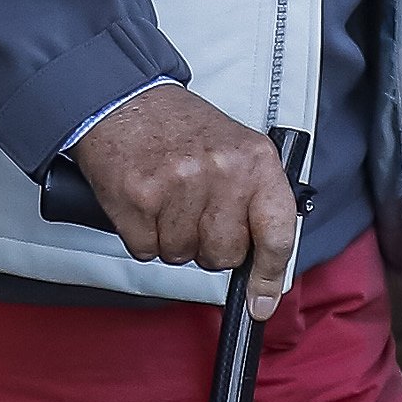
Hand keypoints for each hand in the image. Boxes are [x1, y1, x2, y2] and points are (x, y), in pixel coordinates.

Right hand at [59, 87, 301, 318]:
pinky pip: (147, 250)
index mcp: (255, 161)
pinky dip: (144, 236)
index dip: (270, 276)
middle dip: (209, 246)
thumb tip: (265, 265)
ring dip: (173, 240)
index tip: (261, 302)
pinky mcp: (139, 198)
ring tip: (169, 201)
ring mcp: (179, 186)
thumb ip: (256, 202)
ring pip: (183, 256)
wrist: (124, 100)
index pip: (276, 233)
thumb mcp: (237, 151)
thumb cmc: (181, 129)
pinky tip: (146, 204)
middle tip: (196, 213)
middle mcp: (221, 172)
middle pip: (224, 255)